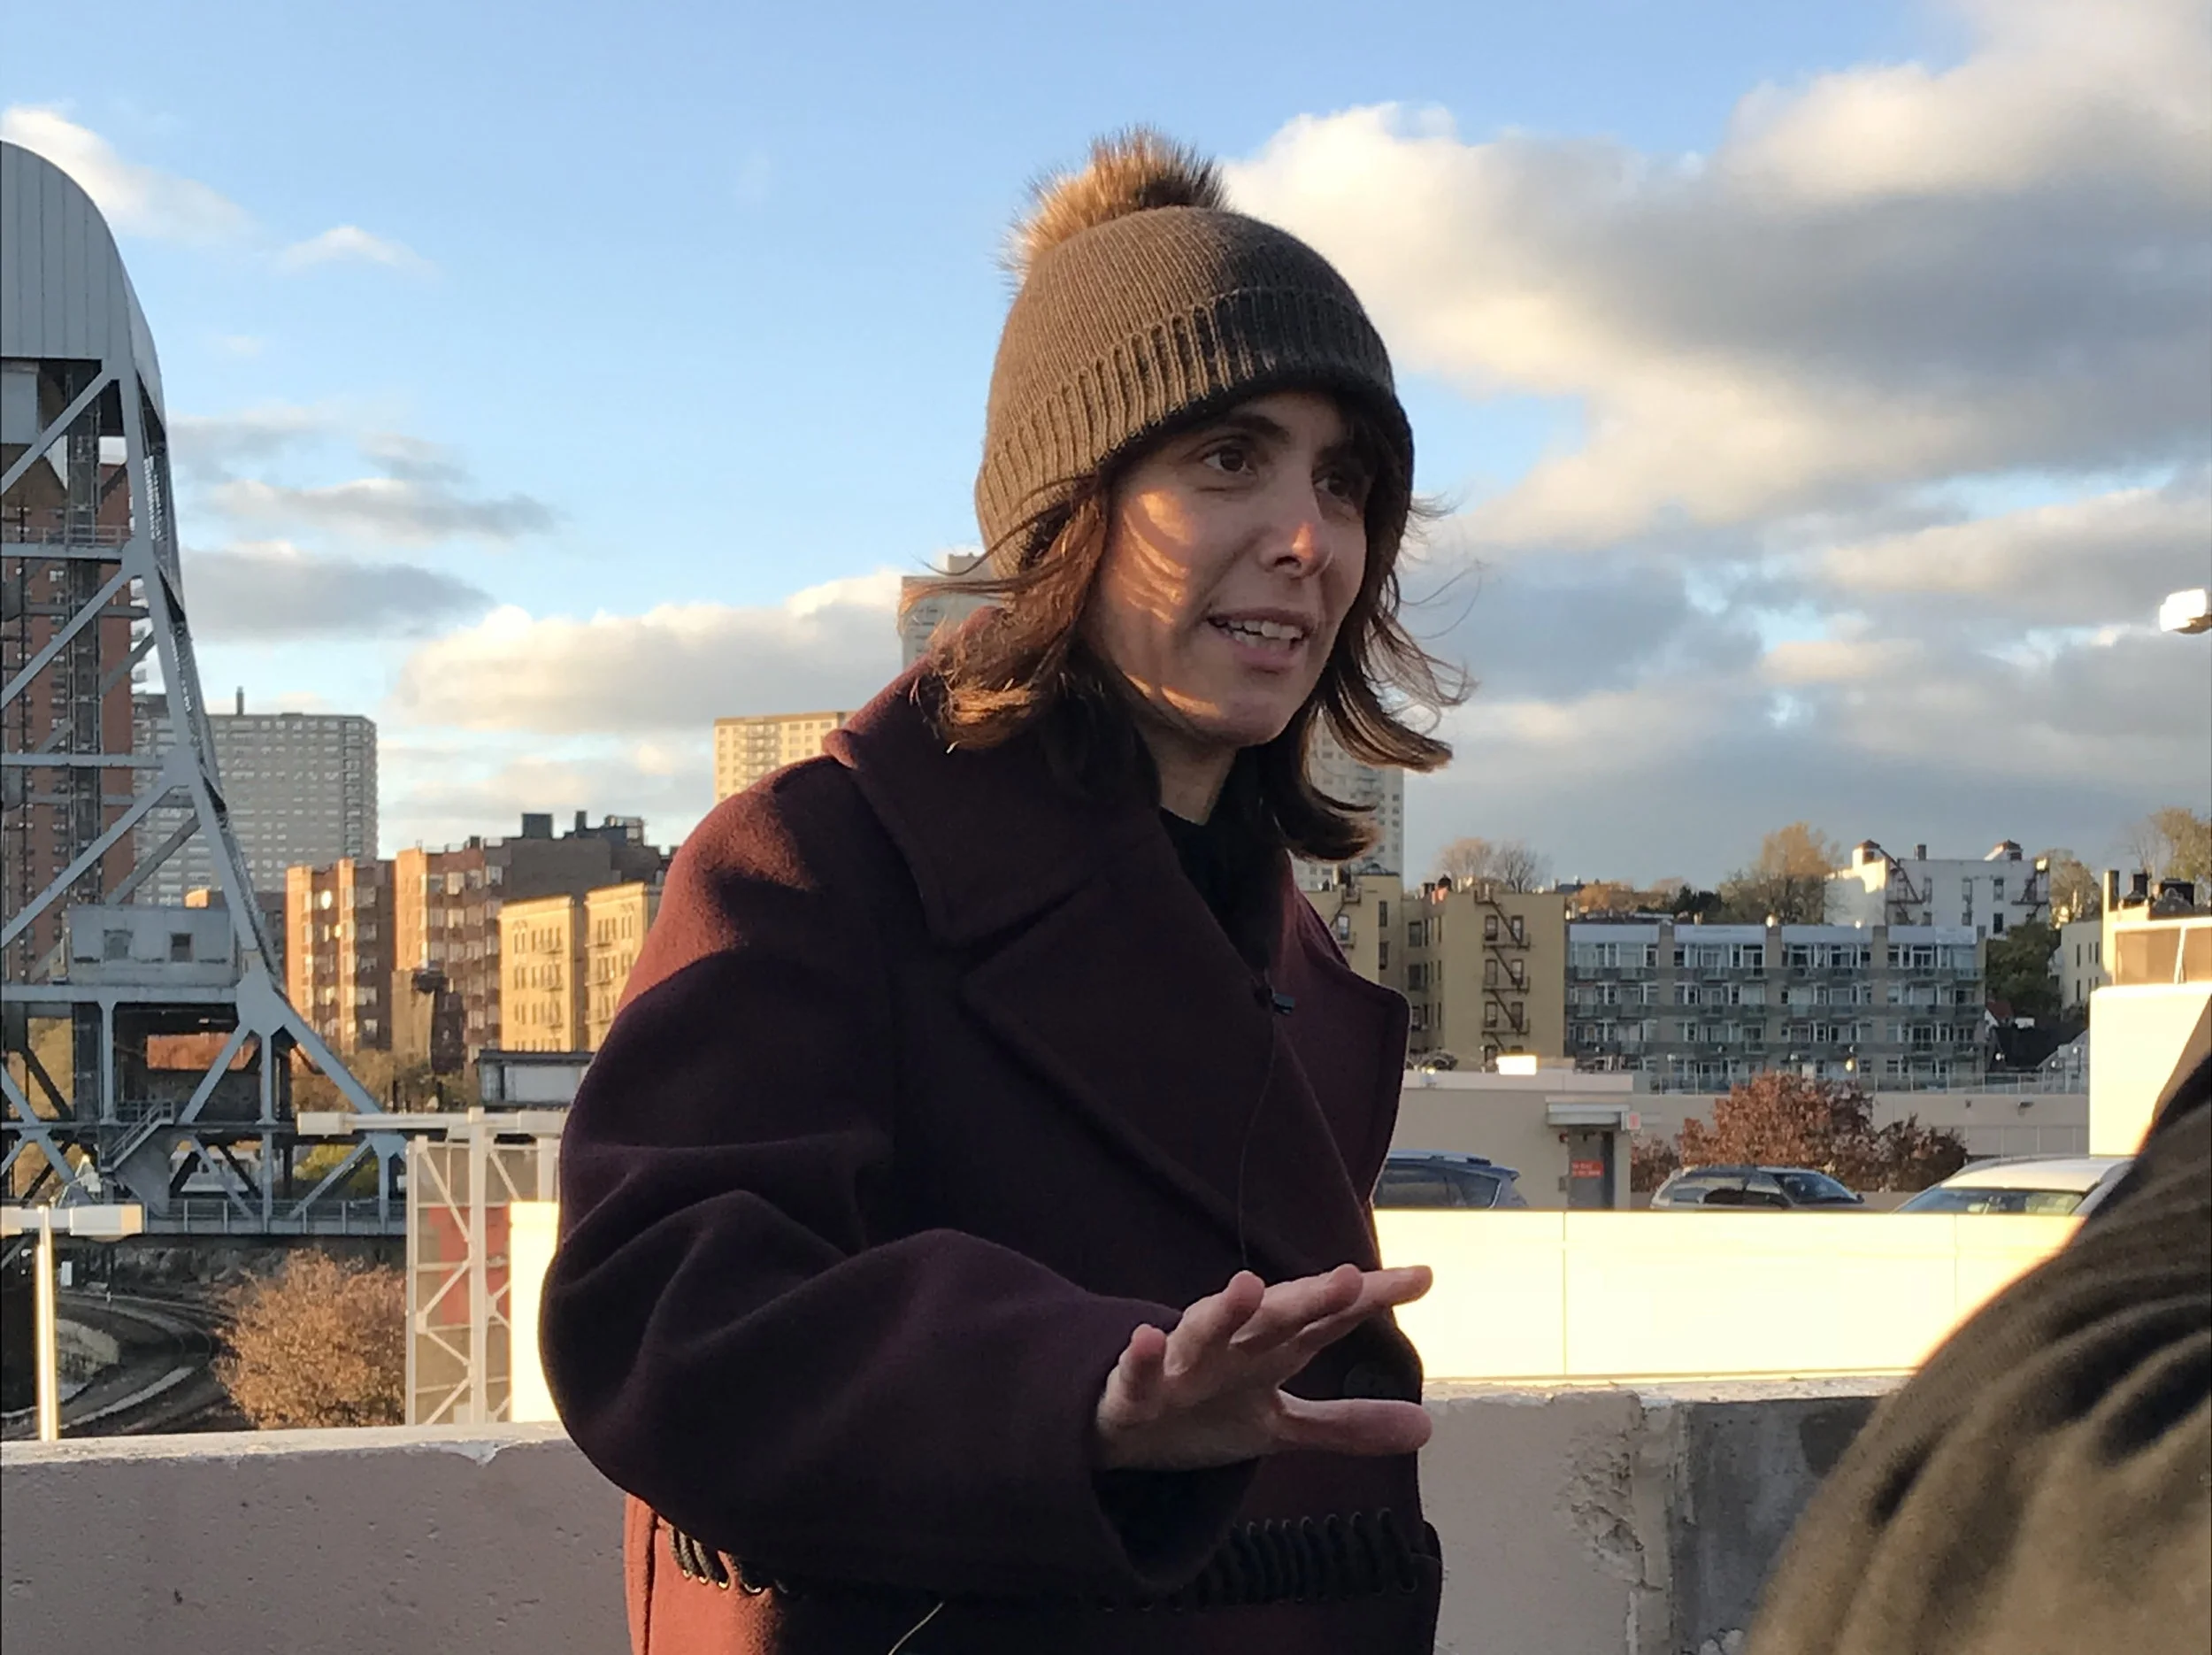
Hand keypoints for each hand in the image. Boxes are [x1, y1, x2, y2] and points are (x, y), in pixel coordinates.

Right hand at [1092, 1263, 1433, 1471]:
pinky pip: (1136, 1374)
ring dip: (1225, 1309)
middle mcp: (1230, 1347)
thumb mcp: (1280, 1423)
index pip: (1327, 1321)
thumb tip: (1429, 1426)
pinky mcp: (1133, 1391)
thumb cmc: (1206, 1410)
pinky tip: (1145, 1338)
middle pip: (1276, 1318)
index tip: (1422, 1277)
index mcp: (1268, 1351)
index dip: (1370, 1300)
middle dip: (1310, 1298)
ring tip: (1248, 1285)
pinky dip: (1139, 1357)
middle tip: (1349, 1278)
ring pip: (1203, 1331)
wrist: (1124, 1427)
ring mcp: (1180, 1366)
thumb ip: (1347, 1423)